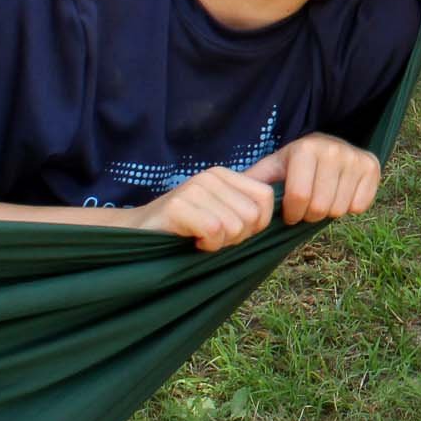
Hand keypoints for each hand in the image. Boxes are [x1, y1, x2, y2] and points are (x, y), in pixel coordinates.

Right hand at [136, 166, 277, 250]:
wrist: (138, 233)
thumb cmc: (185, 229)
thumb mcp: (220, 212)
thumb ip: (245, 210)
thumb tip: (282, 218)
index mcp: (224, 175)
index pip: (266, 198)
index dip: (257, 224)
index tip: (235, 232)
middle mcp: (210, 176)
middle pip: (251, 216)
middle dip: (238, 237)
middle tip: (214, 238)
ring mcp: (193, 188)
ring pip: (234, 226)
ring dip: (220, 243)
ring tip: (201, 238)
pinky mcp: (178, 206)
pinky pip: (214, 231)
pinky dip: (207, 245)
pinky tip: (192, 241)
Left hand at [248, 133, 382, 226]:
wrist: (328, 147)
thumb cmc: (293, 165)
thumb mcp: (271, 169)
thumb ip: (251, 183)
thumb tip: (229, 197)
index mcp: (306, 148)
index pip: (299, 198)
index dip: (292, 214)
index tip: (289, 212)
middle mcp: (333, 148)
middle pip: (320, 207)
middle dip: (310, 215)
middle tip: (307, 207)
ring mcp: (355, 157)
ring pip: (340, 208)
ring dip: (329, 212)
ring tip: (323, 199)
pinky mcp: (372, 166)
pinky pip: (360, 205)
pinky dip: (350, 207)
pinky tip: (341, 194)